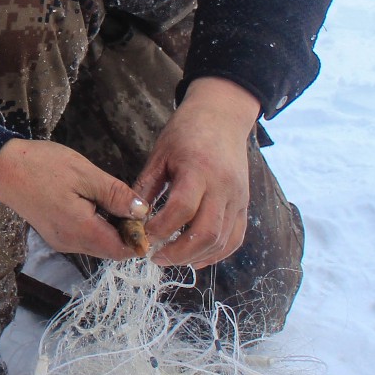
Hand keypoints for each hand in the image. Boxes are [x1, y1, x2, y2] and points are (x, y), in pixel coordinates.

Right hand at [0, 139, 149, 260]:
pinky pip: (85, 239)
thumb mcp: (85, 174)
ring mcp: (61, 242)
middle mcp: (71, 243)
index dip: (139, 237)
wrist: (3, 168)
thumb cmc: (43, 166)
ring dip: (112, 229)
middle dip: (127, 232)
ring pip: (99, 245)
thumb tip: (142, 212)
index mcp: (80, 230)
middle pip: (111, 250)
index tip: (145, 214)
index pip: (122, 250)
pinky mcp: (56, 235)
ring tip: (113, 200)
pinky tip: (96, 204)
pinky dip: (98, 227)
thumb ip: (116, 195)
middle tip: (130, 202)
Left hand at [135, 76, 260, 268]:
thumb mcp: (160, 154)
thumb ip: (146, 187)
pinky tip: (196, 258)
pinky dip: (216, 253)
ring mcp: (238, 197)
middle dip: (178, 252)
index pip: (182, 208)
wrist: (222, 116)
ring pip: (222, 240)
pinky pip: (235, 238)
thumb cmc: (187, 132)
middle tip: (155, 257)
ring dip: (195, 256)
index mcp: (198, 170)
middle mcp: (223, 187)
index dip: (161, 228)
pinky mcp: (244, 204)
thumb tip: (129, 217)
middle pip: (205, 232)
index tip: (143, 236)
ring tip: (171, 258)